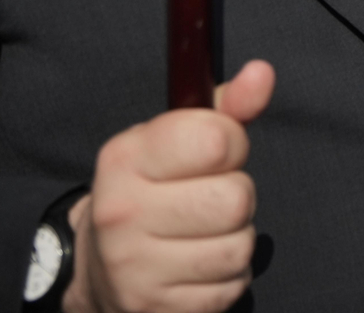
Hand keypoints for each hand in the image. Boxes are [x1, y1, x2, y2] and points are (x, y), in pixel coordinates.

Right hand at [64, 61, 273, 312]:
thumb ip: (224, 106)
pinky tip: (198, 265)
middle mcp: (122, 213)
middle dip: (236, 195)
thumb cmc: (152, 190)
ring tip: (203, 232)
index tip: (217, 152)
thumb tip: (263, 73)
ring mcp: (135, 268)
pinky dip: (226, 277)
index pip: (216, 139)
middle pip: (236, 198)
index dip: (232, 143)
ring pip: (239, 246)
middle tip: (209, 198)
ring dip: (234, 239)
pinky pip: (231, 287)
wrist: (101, 267)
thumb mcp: (176, 139)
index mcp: (125, 158)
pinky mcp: (155, 308)